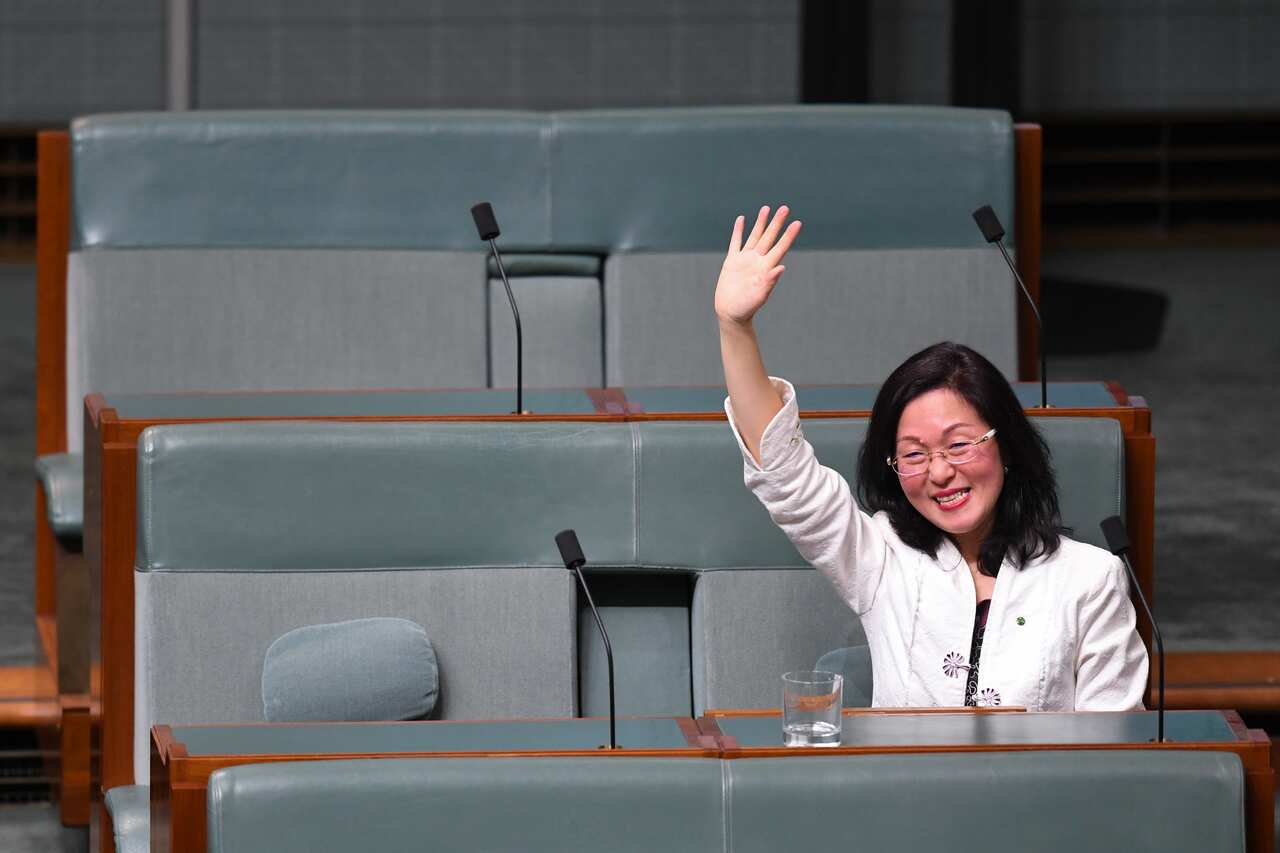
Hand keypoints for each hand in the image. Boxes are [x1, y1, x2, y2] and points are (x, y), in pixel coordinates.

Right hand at [714, 205, 801, 325]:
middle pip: (769, 237)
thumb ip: (769, 281)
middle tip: (785, 208)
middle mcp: (757, 261)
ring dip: (760, 223)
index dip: (788, 235)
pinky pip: (736, 242)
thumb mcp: (759, 295)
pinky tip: (742, 219)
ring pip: (754, 236)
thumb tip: (781, 268)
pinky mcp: (732, 262)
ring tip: (766, 208)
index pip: (780, 247)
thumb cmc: (746, 308)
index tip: (797, 223)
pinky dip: (738, 231)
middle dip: (776, 223)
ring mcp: (745, 260)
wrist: (730, 313)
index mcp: (766, 268)